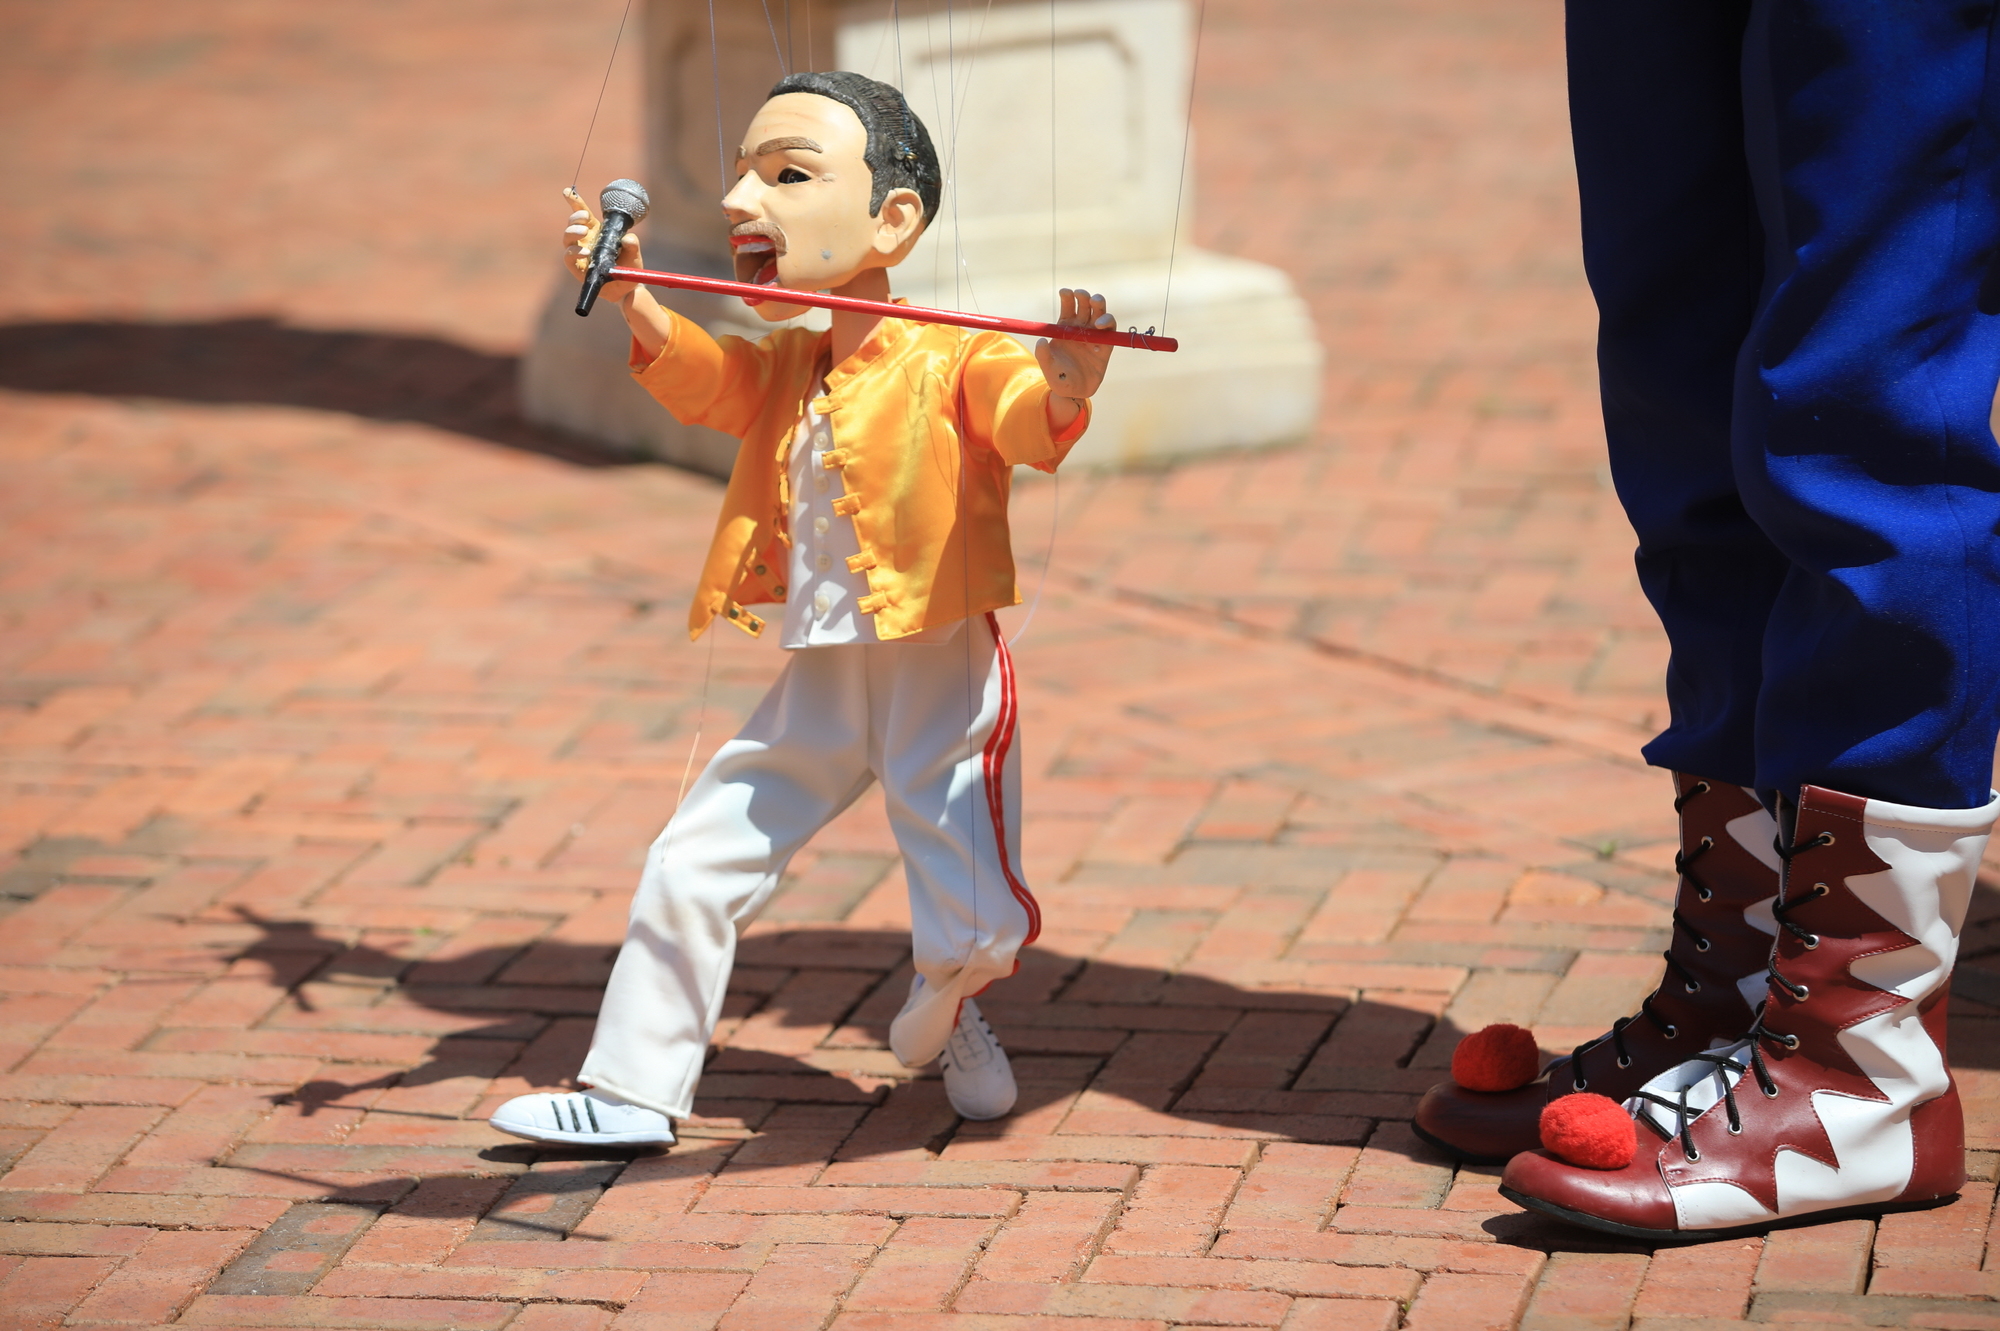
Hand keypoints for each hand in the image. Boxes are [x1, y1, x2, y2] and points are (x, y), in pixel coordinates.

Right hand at [562, 186, 643, 304]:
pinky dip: (574, 252)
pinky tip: (585, 251)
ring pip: (567, 238)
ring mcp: (579, 253)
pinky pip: (568, 257)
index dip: (574, 201)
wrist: (627, 289)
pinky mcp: (576, 267)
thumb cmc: (628, 267)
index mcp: (596, 231)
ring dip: (573, 232)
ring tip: (584, 231)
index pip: (583, 213)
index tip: (568, 191)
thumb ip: (632, 244)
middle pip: (573, 223)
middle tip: (585, 218)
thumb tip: (629, 238)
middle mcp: (585, 240)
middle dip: (576, 217)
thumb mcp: (634, 254)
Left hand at [1034, 287, 1114, 403]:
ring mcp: (1095, 336)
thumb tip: (1041, 340)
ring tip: (1094, 301)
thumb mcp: (1047, 368)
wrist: (1074, 393)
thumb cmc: (1058, 378)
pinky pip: (1110, 329)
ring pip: (1100, 313)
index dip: (1067, 297)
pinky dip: (1107, 322)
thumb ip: (1043, 355)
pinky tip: (1099, 325)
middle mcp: (1081, 328)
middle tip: (1080, 294)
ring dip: (1098, 303)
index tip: (1065, 292)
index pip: (1068, 307)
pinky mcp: (1106, 345)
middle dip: (1084, 296)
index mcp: (1065, 328)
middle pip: (1085, 305)